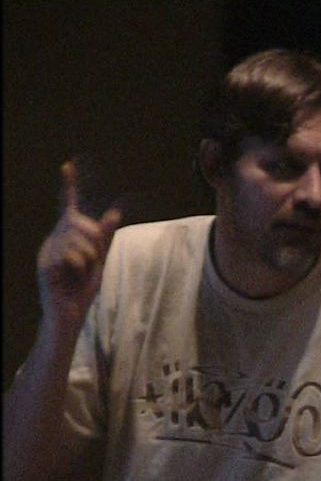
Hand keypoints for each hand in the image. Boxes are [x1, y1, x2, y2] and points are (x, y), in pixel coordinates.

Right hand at [37, 159, 120, 328]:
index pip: (68, 207)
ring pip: (78, 240)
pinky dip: (79, 267)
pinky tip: (70, 278)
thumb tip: (115, 213)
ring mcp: (47, 251)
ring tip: (80, 273)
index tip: (68, 165)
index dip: (69, 185)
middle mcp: (53, 240)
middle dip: (95, 241)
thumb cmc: (82, 290)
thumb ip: (105, 237)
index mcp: (66, 237)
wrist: (68, 315)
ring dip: (89, 257)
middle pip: (80, 222)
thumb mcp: (99, 260)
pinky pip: (71, 255)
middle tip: (92, 262)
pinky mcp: (45, 264)